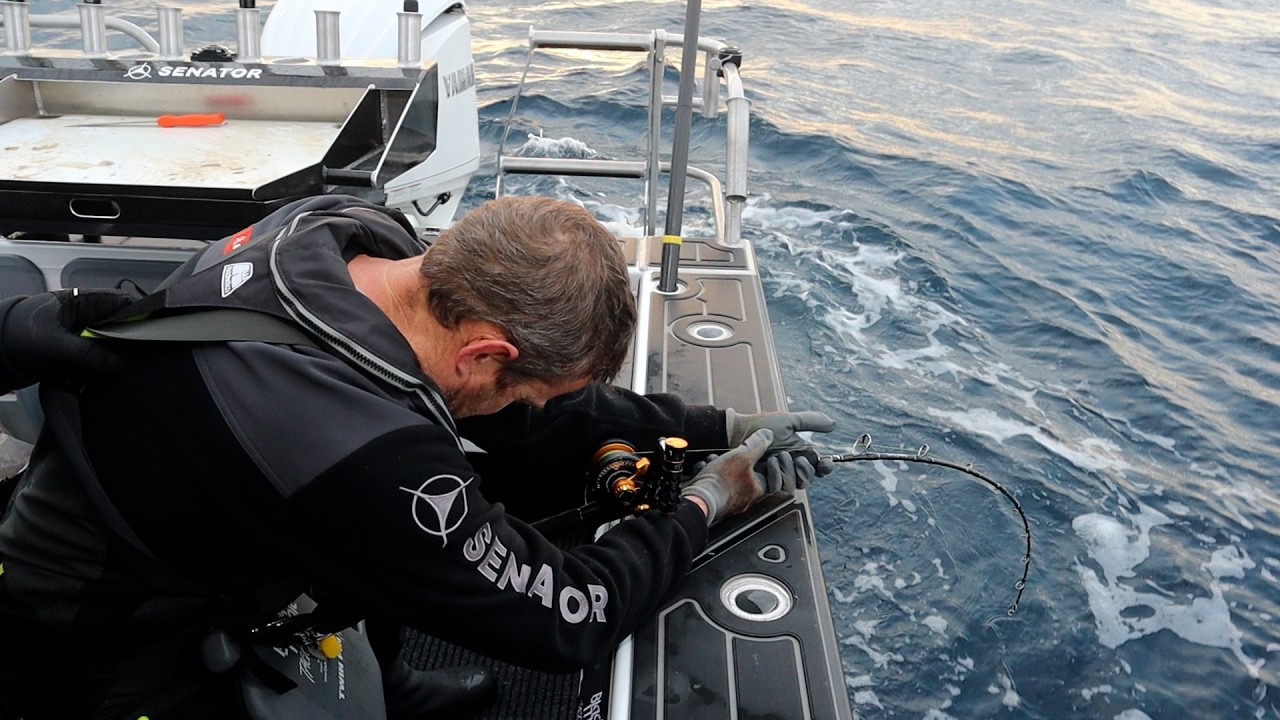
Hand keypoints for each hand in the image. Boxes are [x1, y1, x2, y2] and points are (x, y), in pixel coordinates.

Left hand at [0, 289, 134, 387]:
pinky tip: (111, 373)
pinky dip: (106, 364)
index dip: (139, 316)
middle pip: (122, 324)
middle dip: (131, 340)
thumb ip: (88, 353)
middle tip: (140, 357)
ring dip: (118, 355)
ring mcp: (84, 332)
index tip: (150, 336)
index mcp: (83, 301)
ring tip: (127, 367)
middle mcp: (88, 315)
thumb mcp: (55, 344)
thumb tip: (120, 363)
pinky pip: (101, 355)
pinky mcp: (79, 349)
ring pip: (113, 341)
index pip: (123, 303)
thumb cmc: (21, 335)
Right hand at [681, 428, 772, 525]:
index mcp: (756, 490)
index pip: (772, 477)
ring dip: (721, 465)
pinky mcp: (714, 502)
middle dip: (740, 461)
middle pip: (748, 475)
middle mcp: (745, 499)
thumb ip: (757, 445)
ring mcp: (730, 502)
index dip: (773, 465)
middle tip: (734, 454)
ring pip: (730, 478)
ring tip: (714, 459)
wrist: (698, 499)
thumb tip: (768, 435)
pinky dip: (710, 474)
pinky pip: (715, 484)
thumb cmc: (720, 481)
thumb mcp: (742, 456)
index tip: (770, 456)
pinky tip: (704, 467)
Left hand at [726, 409, 835, 480]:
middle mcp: (792, 465)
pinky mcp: (767, 482)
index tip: (825, 463)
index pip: (820, 466)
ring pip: (795, 485)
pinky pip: (779, 487)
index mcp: (801, 452)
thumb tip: (834, 424)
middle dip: (804, 469)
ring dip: (788, 471)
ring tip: (775, 457)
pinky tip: (768, 463)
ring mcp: (779, 475)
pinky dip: (776, 475)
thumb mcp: (788, 421)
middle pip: (809, 478)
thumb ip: (810, 421)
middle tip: (794, 457)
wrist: (736, 433)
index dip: (826, 467)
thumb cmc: (761, 425)